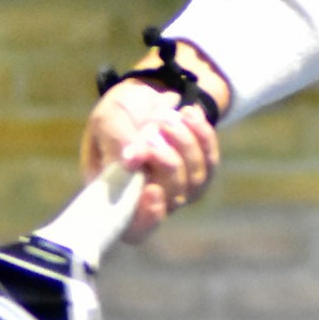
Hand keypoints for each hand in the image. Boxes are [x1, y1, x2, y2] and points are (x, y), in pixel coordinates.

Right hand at [80, 65, 221, 239]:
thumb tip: (130, 161)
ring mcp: (177, 187)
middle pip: (170, 200)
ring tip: (167, 116)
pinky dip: (202, 136)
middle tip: (155, 127)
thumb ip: (115, 140)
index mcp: (116, 195)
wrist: (147, 91)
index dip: (146, 218)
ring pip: (194, 181)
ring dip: (184, 144)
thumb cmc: (120, 111)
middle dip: (167, 161)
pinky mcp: (200, 171)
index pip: (134, 228)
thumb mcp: (107, 118)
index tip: (152, 191)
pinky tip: (189, 114)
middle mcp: (148, 198)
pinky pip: (210, 162)